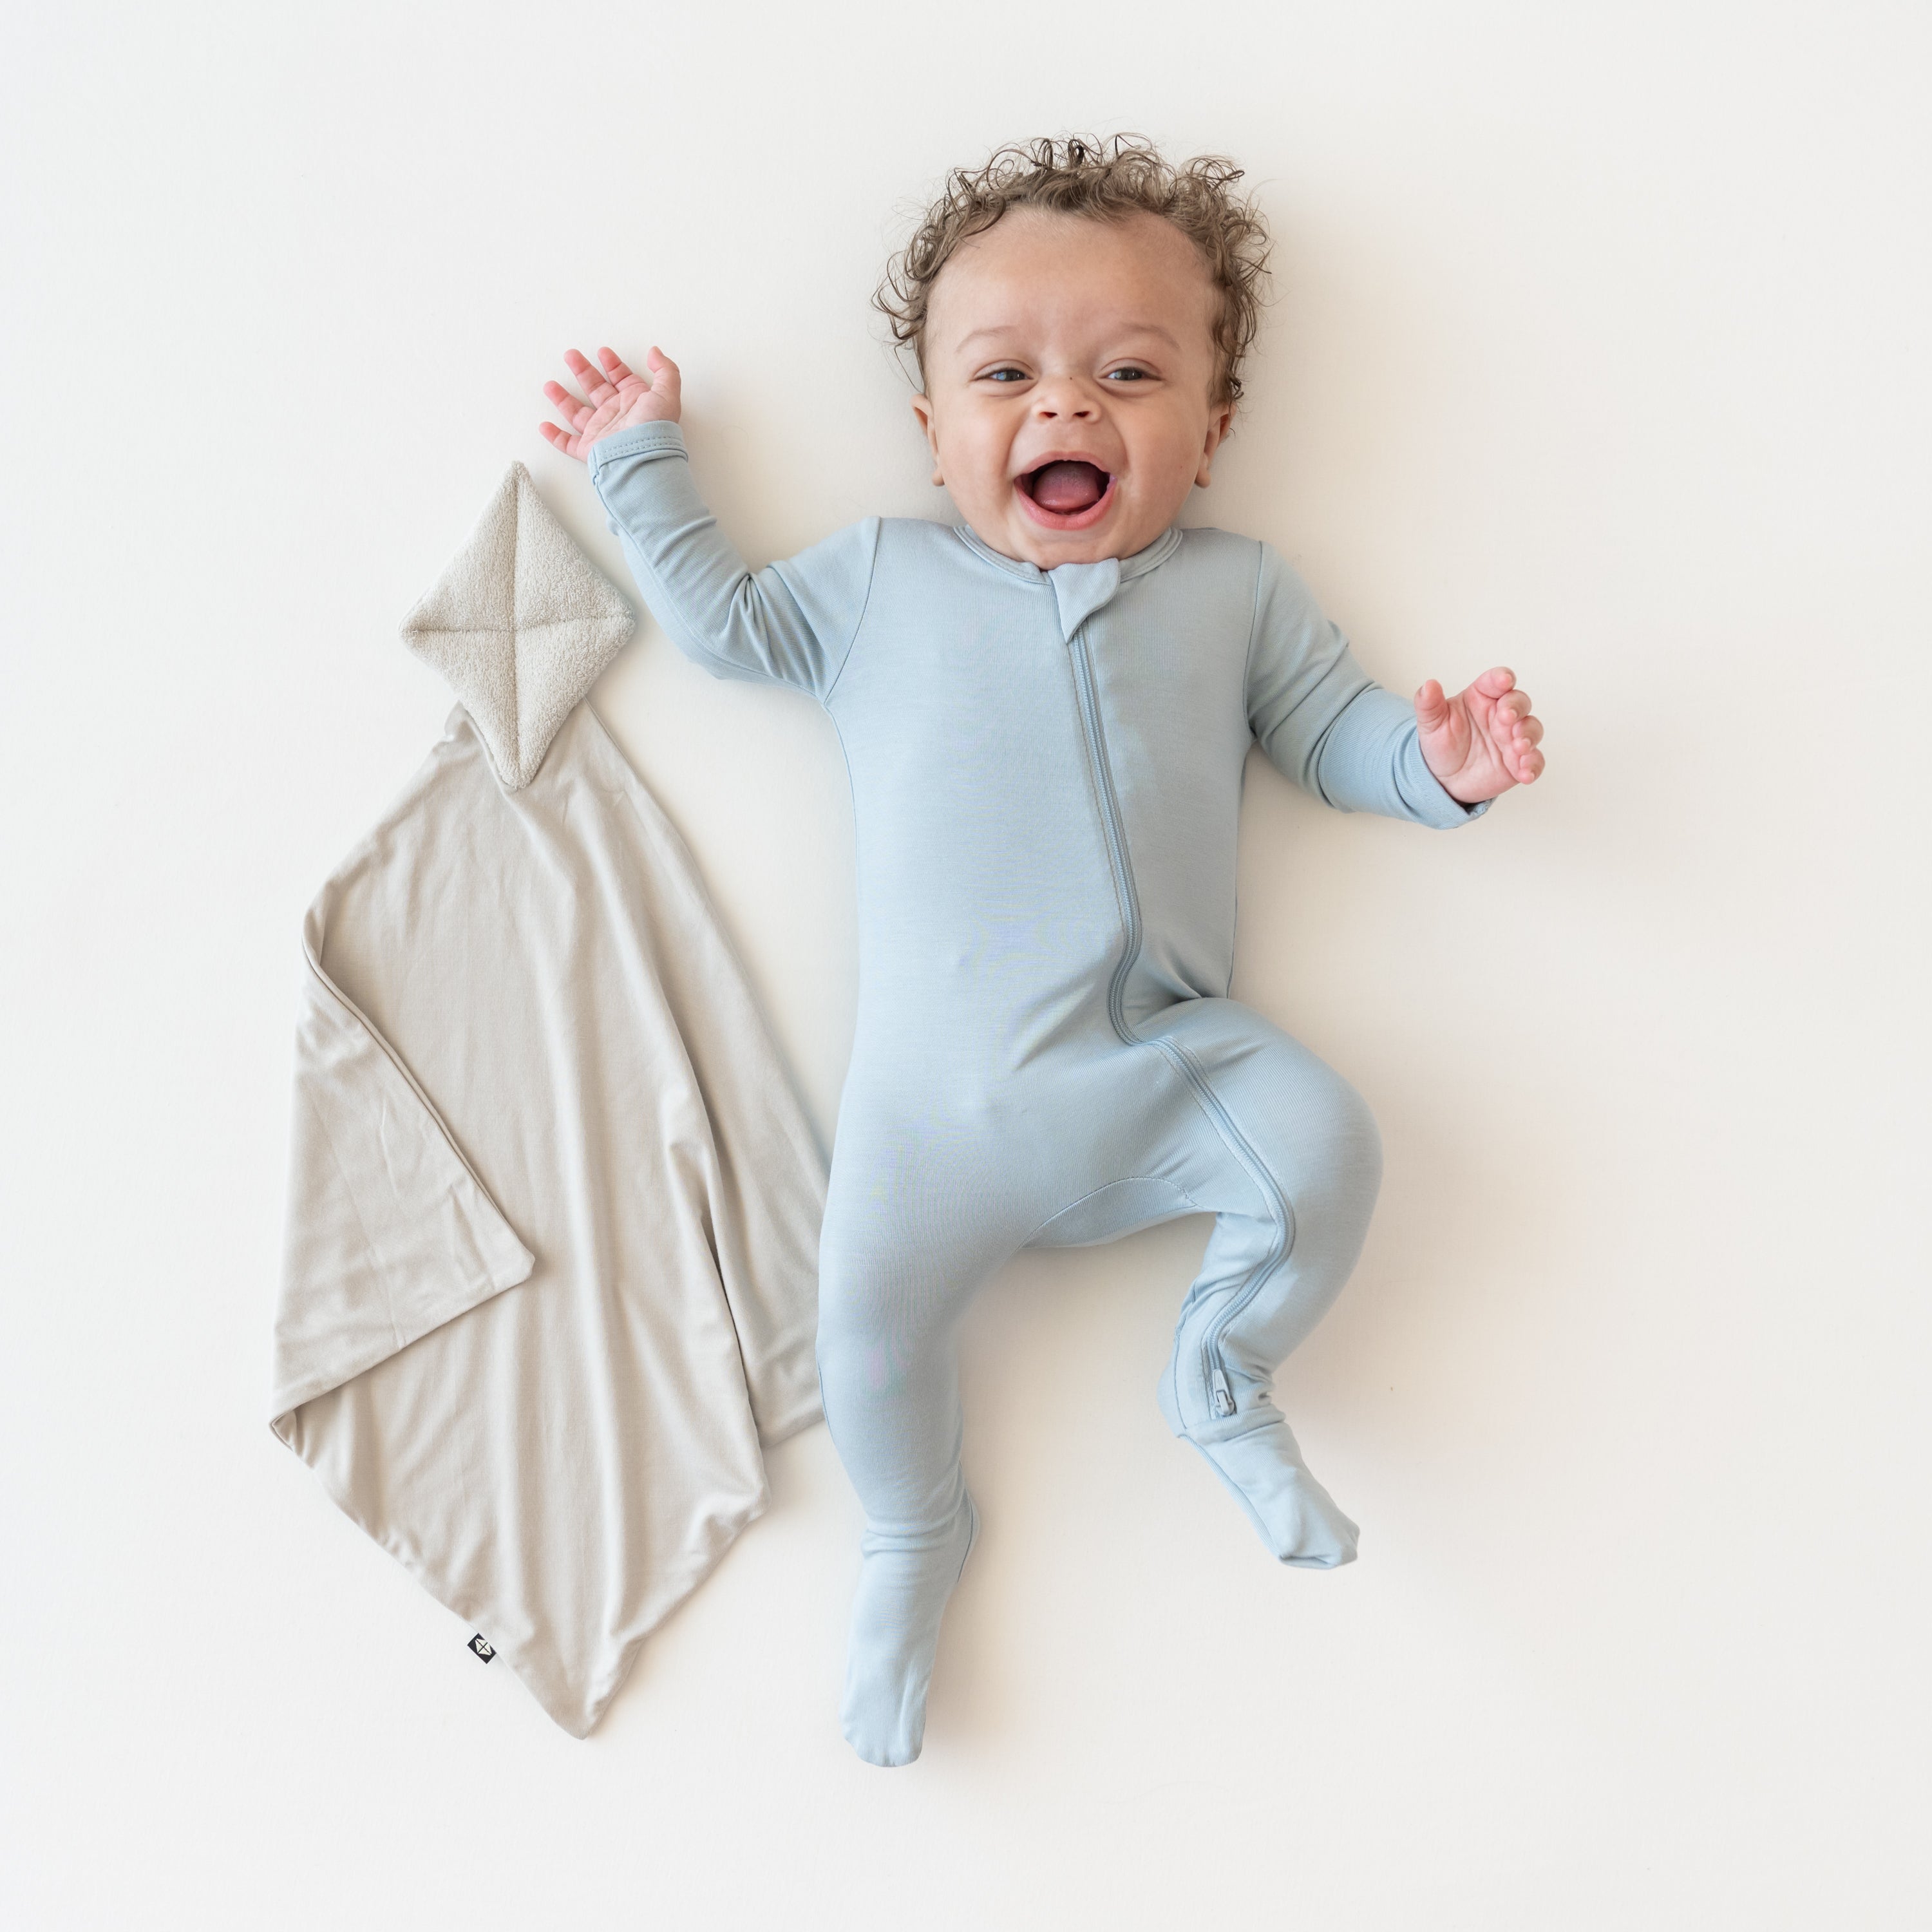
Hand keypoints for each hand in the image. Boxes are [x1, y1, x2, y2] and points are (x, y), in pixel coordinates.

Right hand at [539, 346, 680, 460]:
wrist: (642, 459)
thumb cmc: (654, 428)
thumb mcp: (667, 393)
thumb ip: (665, 370)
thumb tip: (655, 352)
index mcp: (634, 402)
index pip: (621, 379)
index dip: (613, 364)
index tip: (603, 351)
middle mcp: (617, 416)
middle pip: (595, 389)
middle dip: (582, 371)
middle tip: (570, 355)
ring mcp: (602, 433)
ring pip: (577, 413)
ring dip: (562, 398)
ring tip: (550, 385)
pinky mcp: (590, 449)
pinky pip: (568, 443)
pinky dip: (555, 436)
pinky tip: (545, 426)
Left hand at [1414, 667, 1544, 802]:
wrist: (1443, 779)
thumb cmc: (1442, 744)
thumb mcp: (1431, 724)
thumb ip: (1429, 704)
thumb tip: (1429, 685)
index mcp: (1481, 698)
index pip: (1496, 681)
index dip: (1502, 679)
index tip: (1504, 681)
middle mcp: (1502, 714)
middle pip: (1520, 702)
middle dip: (1516, 708)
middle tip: (1506, 718)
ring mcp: (1513, 737)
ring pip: (1532, 728)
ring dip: (1528, 735)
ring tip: (1518, 746)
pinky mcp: (1519, 761)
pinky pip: (1534, 760)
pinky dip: (1532, 765)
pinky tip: (1524, 773)